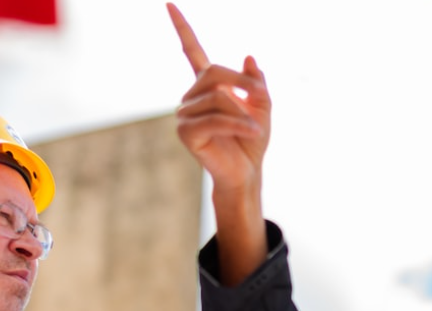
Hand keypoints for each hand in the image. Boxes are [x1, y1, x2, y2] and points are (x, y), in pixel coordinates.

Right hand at [166, 2, 270, 285]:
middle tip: (261, 98)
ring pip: (218, 97)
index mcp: (206, 89)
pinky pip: (216, 118)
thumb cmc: (251, 143)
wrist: (246, 173)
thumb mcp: (262, 108)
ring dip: (243, 111)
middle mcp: (191, 98)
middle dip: (242, 83)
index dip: (182, 29)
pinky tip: (253, 131)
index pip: (191, 53)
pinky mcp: (186, 133)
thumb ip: (256, 84)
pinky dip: (239, 123)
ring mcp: (185, 116)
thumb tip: (249, 57)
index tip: (169, 3)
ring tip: (256, 128)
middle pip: (214, 73)